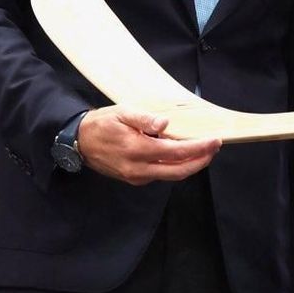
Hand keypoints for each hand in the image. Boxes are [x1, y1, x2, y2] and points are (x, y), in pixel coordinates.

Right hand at [75, 105, 219, 185]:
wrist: (78, 141)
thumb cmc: (101, 124)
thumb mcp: (121, 113)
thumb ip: (144, 118)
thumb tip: (164, 124)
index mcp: (138, 149)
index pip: (177, 152)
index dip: (199, 148)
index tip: (215, 141)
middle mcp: (139, 168)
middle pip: (180, 171)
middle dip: (201, 160)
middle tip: (214, 148)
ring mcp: (137, 176)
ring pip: (171, 175)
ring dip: (190, 165)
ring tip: (202, 151)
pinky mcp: (134, 179)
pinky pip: (161, 175)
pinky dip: (176, 167)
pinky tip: (181, 155)